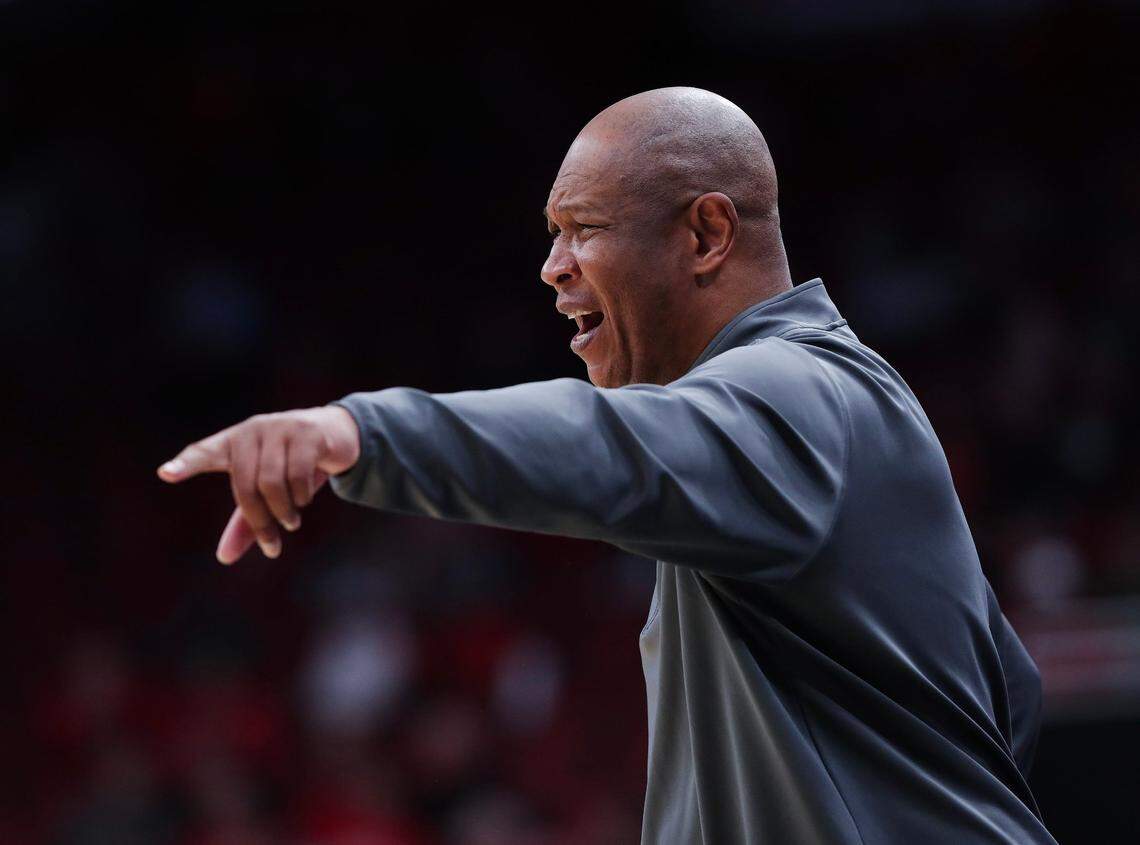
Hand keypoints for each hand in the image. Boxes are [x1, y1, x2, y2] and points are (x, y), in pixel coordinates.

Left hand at [157, 406, 360, 564]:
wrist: (337, 434)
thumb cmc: (294, 465)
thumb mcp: (269, 492)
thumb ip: (246, 522)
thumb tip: (224, 558)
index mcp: (234, 442)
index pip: (205, 452)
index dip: (186, 464)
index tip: (165, 473)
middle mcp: (253, 431)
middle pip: (246, 484)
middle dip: (260, 520)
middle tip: (273, 542)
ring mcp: (280, 428)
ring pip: (272, 482)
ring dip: (283, 512)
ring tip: (291, 522)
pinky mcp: (306, 433)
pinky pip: (298, 474)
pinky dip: (301, 497)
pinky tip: (304, 501)